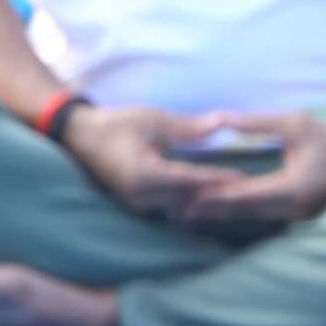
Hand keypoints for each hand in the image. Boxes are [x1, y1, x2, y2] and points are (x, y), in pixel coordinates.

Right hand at [57, 100, 246, 221]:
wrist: (79, 135)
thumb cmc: (115, 123)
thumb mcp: (154, 119)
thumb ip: (188, 126)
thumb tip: (221, 123)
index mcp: (144, 175)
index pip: (190, 179)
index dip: (218, 178)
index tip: (242, 177)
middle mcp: (141, 196)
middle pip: (188, 198)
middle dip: (215, 194)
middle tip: (247, 190)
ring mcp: (137, 203)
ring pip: (179, 206)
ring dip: (202, 200)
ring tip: (231, 195)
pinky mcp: (136, 203)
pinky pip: (168, 205)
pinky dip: (187, 199)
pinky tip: (207, 195)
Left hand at [167, 108, 325, 235]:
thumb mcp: (296, 124)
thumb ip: (257, 123)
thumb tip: (221, 117)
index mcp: (290, 188)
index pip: (243, 195)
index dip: (212, 197)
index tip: (184, 197)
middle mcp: (291, 209)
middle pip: (242, 212)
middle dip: (209, 210)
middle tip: (176, 212)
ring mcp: (296, 217)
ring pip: (251, 218)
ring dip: (221, 215)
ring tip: (189, 214)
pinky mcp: (298, 217)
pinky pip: (263, 217)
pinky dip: (240, 213)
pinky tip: (219, 211)